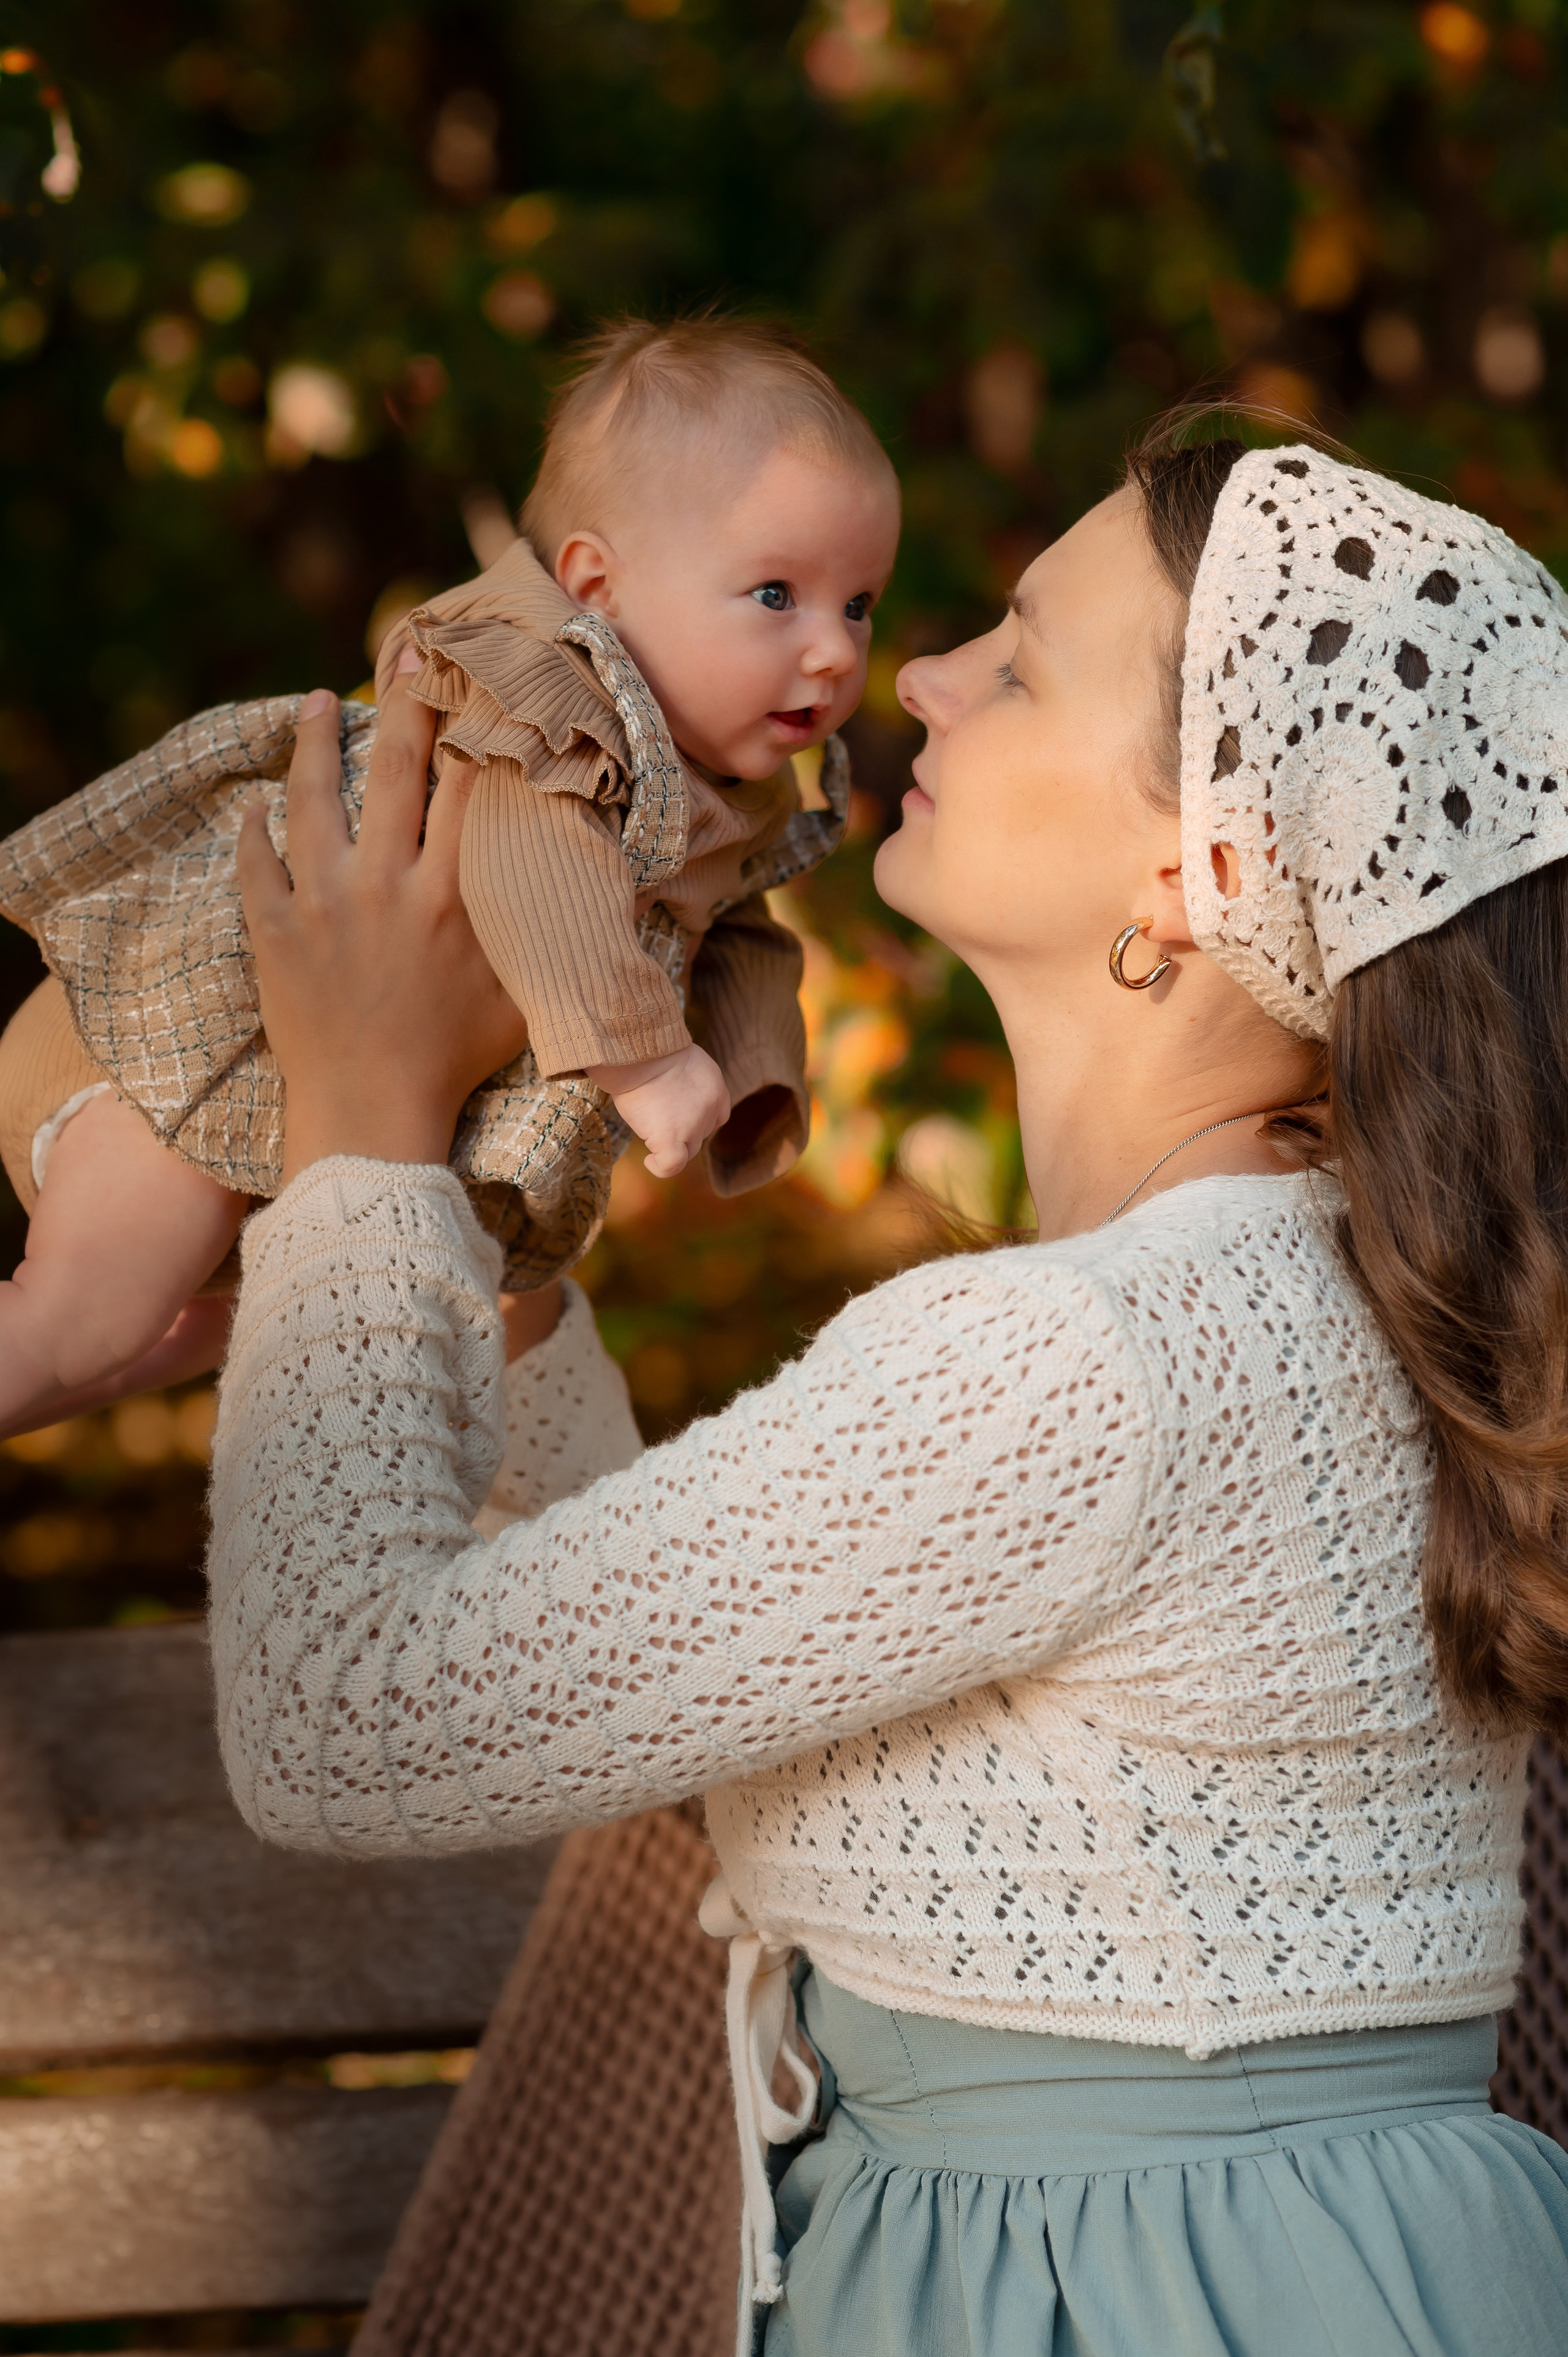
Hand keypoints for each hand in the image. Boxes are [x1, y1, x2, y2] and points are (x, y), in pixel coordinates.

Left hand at [237, 657, 527, 1182]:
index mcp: (449, 894)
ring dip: (319, 743)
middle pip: (394, 771)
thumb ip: (559, 942)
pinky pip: (255, 863)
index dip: (476, 722)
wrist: (368, 1114)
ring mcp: (321, 901)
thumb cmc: (453, 1061)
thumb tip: (628, 903)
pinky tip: (254, 804)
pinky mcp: (272, 930)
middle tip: (404, 649)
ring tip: (322, 702)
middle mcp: (384, 883)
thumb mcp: (523, 1002)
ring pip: (314, 799)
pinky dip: (253, 829)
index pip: (467, 787)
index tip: (480, 674)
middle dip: (404, 701)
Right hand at [588, 1042, 729, 1177]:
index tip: (675, 1111)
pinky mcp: (672, 1137)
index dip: (696, 1118)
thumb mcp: (680, 1058)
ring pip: (686, 1149)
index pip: (715, 1116)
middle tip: (654, 1111)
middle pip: (699, 1135)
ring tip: (645, 1120)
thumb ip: (686, 1081)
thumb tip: (669, 1096)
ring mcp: (694, 1125)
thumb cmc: (648, 1049)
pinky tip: (650, 1160)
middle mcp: (710, 1108)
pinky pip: (672, 1164)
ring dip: (667, 1141)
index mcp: (715, 1087)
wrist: (639, 1051)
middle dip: (680, 1130)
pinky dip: (660, 1167)